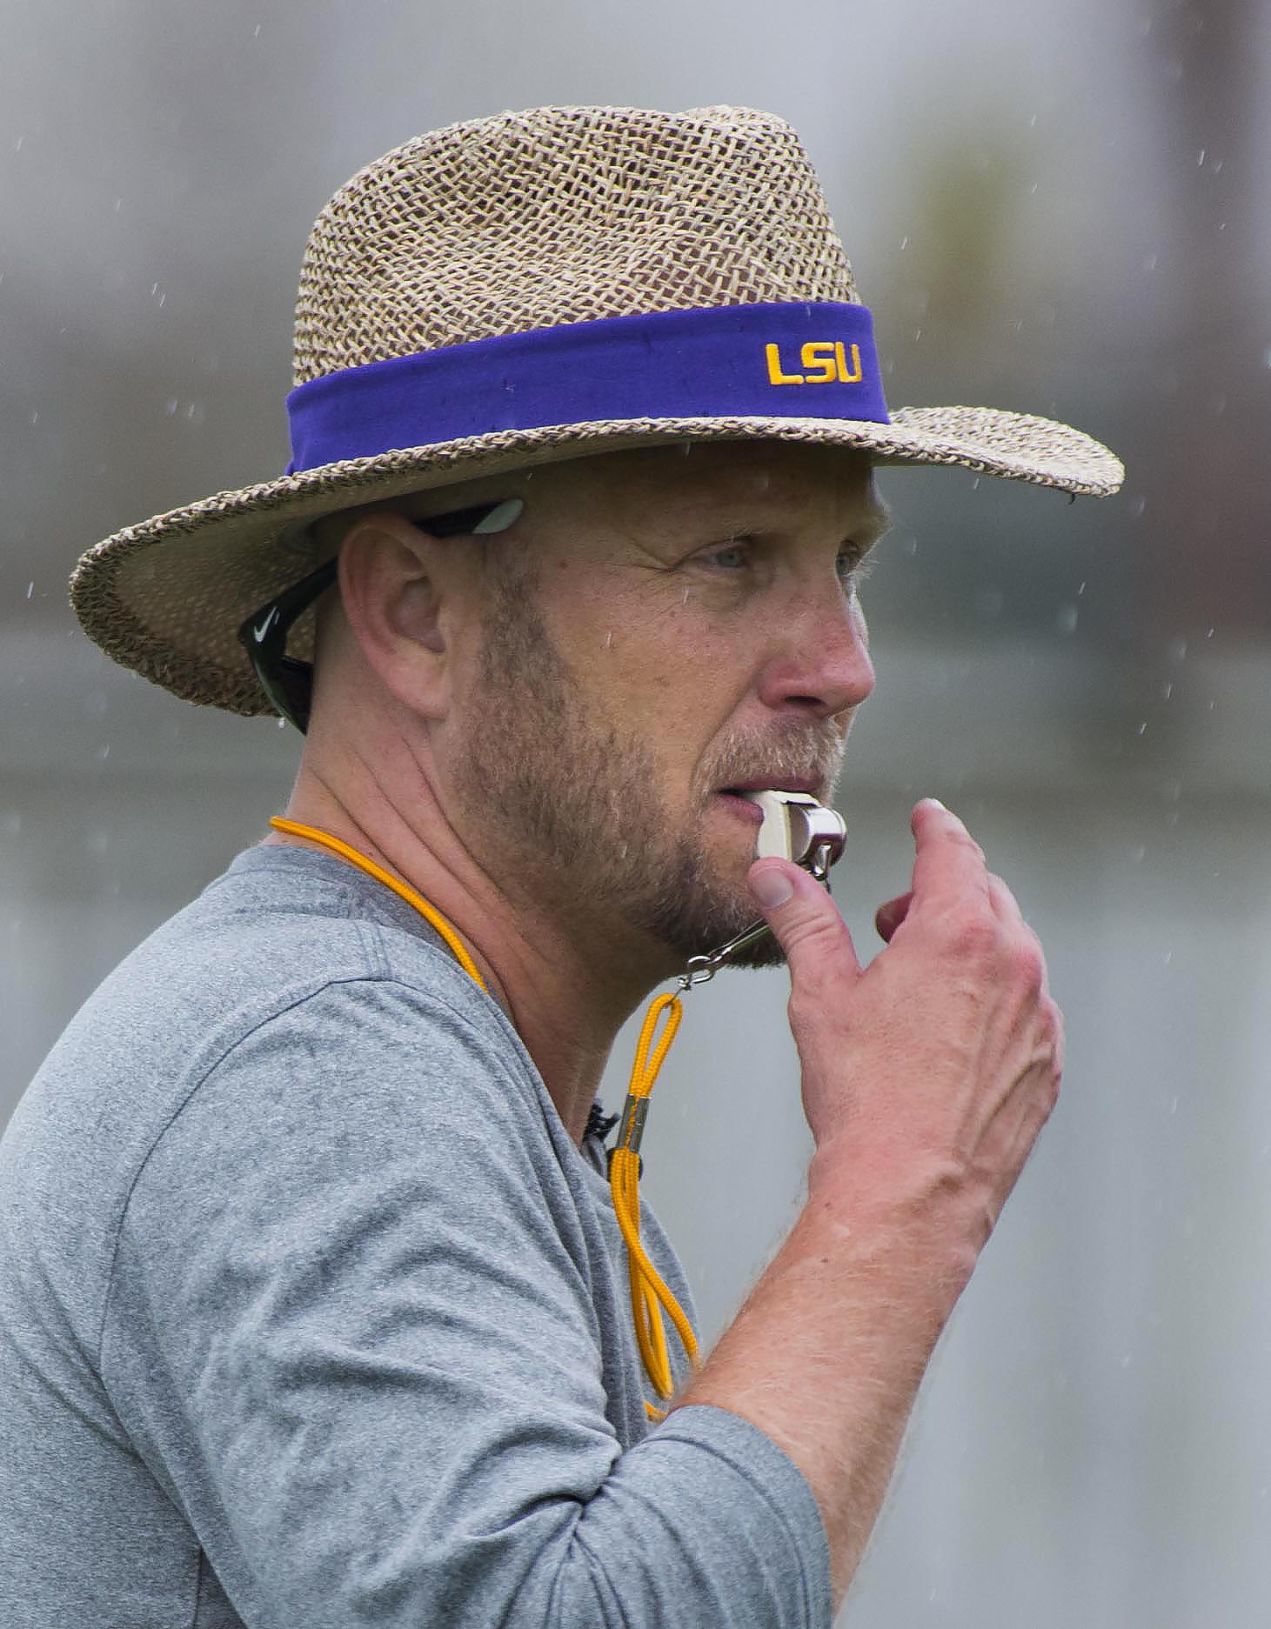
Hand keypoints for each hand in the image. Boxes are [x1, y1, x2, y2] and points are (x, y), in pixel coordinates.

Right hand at [747, 798, 1063, 1268]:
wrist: (911, 1188)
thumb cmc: (868, 1100)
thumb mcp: (821, 995)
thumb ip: (803, 922)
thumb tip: (777, 878)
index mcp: (956, 933)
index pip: (952, 851)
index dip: (934, 827)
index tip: (927, 819)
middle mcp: (1011, 965)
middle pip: (985, 896)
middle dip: (941, 894)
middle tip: (895, 922)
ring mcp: (1038, 1016)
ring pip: (1010, 952)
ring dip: (968, 948)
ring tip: (914, 987)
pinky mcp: (1045, 1062)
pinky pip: (1026, 1007)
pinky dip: (993, 1000)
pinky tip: (947, 1036)